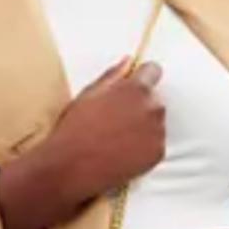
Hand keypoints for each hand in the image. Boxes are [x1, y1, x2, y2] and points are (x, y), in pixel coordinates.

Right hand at [36, 55, 166, 208]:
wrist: (72, 166)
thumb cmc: (75, 128)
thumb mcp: (88, 95)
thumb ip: (112, 76)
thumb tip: (128, 62)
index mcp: (135, 88)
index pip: (153, 71)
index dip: (142, 78)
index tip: (133, 88)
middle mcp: (152, 107)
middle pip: (155, 99)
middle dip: (141, 106)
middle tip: (117, 121)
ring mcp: (157, 132)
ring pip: (156, 123)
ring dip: (144, 127)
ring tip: (118, 139)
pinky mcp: (157, 153)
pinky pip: (156, 145)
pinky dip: (144, 148)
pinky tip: (123, 152)